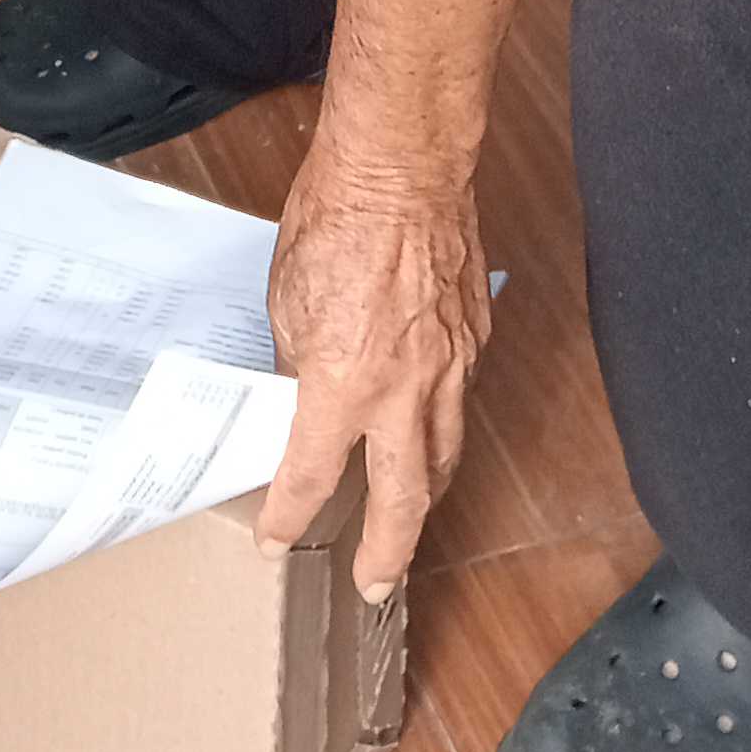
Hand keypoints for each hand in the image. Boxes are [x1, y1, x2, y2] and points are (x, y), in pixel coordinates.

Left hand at [253, 125, 491, 600]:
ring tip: (408, 519)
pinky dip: (444, 420)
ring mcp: (451, 366)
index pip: (313, 474)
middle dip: (388, 551)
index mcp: (343, 385)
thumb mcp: (286, 301)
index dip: (290, 514)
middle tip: (375, 584)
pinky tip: (430, 419)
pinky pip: (462, 397)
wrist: (401, 168)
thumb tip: (305, 391)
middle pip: (405, 500)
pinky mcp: (476, 337)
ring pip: (444, 455)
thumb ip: (299, 360)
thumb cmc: (332, 220)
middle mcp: (405, 390)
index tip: (274, 536)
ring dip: (424, 495)